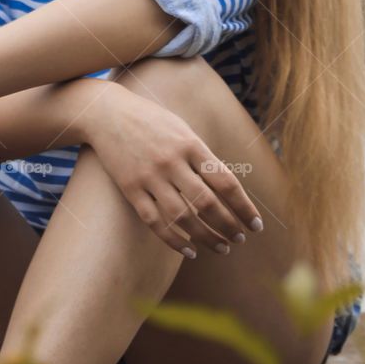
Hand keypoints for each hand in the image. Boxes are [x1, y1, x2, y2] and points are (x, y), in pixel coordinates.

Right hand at [83, 82, 263, 256]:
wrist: (108, 113)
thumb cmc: (151, 121)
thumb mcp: (182, 129)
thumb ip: (201, 156)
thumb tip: (226, 189)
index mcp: (191, 144)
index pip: (225, 183)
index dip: (244, 207)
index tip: (256, 224)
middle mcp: (172, 162)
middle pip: (207, 204)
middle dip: (229, 225)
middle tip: (241, 239)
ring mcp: (150, 177)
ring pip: (184, 217)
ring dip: (207, 237)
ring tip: (222, 247)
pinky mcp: (130, 189)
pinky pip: (155, 222)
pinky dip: (174, 240)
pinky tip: (190, 250)